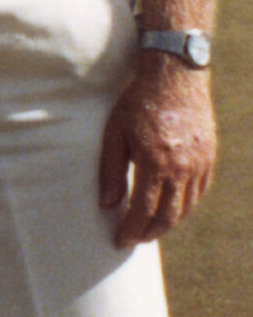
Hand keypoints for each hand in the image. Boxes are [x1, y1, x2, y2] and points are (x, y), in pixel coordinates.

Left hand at [98, 57, 216, 247]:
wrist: (176, 74)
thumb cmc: (138, 101)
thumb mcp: (115, 132)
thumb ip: (111, 171)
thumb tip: (108, 205)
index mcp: (155, 162)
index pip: (143, 211)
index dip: (131, 230)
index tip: (120, 241)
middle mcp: (182, 167)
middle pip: (168, 215)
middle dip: (149, 233)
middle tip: (134, 240)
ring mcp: (200, 162)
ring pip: (186, 206)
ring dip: (168, 222)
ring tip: (150, 227)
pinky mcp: (210, 155)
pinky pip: (200, 191)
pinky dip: (185, 206)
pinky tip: (171, 208)